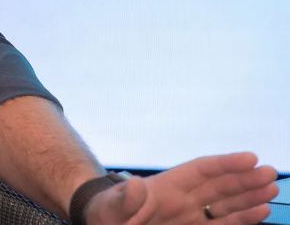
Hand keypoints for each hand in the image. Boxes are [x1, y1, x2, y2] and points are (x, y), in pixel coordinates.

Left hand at [88, 153, 278, 224]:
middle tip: (271, 173)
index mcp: (165, 187)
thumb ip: (124, 200)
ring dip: (249, 197)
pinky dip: (241, 219)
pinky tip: (260, 212)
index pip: (200, 171)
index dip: (225, 163)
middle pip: (219, 185)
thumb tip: (134, 186)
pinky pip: (221, 224)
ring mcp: (190, 216)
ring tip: (271, 189)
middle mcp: (183, 199)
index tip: (250, 158)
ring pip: (226, 204)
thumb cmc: (106, 214)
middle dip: (245, 179)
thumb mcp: (110, 207)